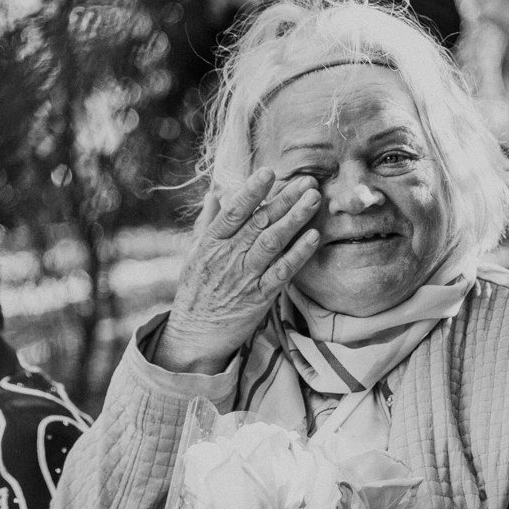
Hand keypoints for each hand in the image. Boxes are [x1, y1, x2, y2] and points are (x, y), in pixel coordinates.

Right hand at [156, 170, 320, 373]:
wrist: (194, 336)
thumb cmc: (195, 292)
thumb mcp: (194, 253)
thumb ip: (207, 222)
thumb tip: (214, 193)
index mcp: (211, 242)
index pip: (234, 211)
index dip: (252, 191)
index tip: (269, 172)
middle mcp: (228, 256)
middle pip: (260, 222)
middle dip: (284, 199)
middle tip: (306, 181)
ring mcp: (245, 276)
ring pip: (273, 241)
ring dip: (295, 218)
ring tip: (314, 199)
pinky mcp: (260, 297)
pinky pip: (282, 272)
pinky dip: (298, 254)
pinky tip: (313, 237)